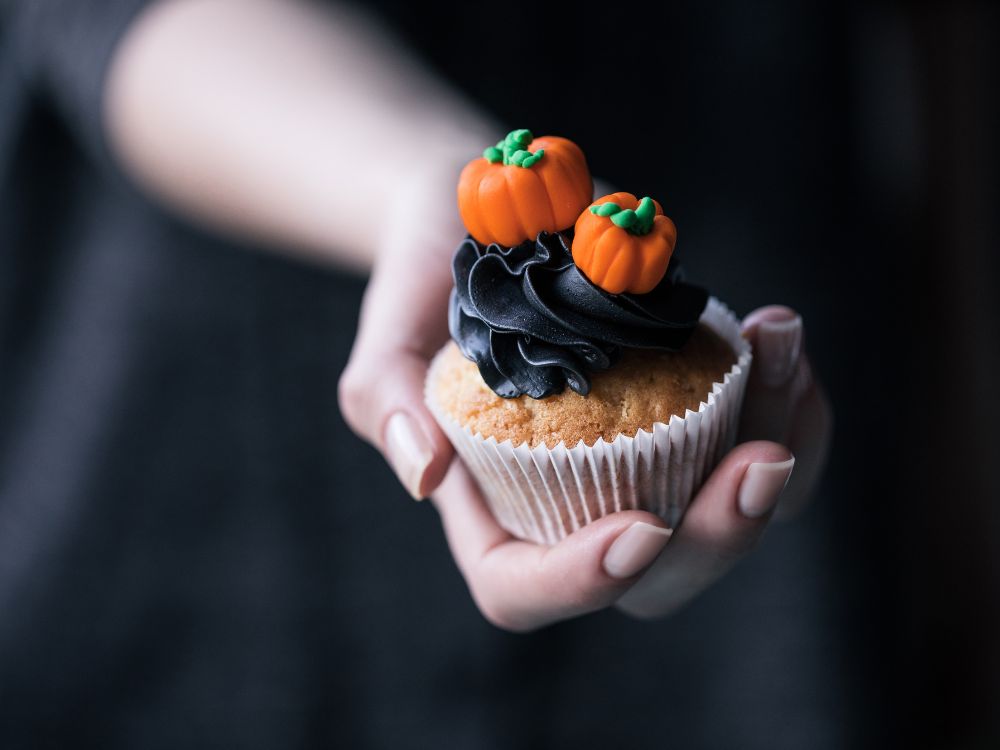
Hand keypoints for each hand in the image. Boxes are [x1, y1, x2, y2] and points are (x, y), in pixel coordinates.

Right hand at [339, 166, 831, 628]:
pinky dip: (793, 405)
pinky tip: (780, 339)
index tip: (638, 527)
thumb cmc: (426, 277)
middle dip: (721, 536)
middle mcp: (577, 504)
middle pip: (658, 578)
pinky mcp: (696, 412)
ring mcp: (646, 463)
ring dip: (781, 446)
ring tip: (779, 348)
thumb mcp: (388, 333)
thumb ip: (384, 402)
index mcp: (492, 509)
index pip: (525, 587)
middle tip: (760, 459)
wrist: (487, 215)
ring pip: (730, 512)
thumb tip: (424, 475)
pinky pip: (765, 440)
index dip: (582, 582)